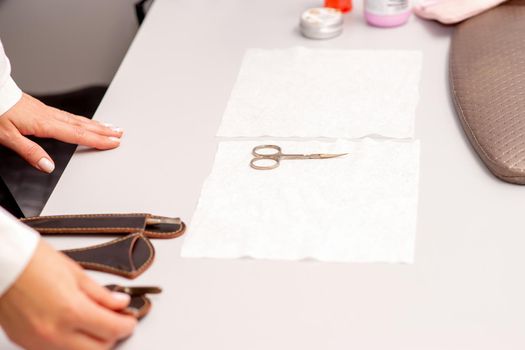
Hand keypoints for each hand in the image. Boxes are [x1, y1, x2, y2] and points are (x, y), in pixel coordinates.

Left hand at [0, 93, 122, 172]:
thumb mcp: (7, 136)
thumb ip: (29, 152)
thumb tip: (48, 166)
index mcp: (44, 124)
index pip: (77, 134)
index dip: (97, 140)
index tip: (113, 142)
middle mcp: (50, 116)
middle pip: (82, 125)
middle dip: (103, 131)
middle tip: (120, 134)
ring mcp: (47, 112)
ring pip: (78, 119)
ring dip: (96, 124)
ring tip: (111, 127)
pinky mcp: (43, 109)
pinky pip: (70, 116)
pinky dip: (83, 120)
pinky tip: (85, 122)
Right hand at [0, 240, 136, 349]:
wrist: (3, 263)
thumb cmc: (33, 262)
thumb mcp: (77, 274)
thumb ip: (101, 294)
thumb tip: (120, 304)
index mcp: (70, 310)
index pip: (112, 329)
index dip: (127, 325)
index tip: (129, 319)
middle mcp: (54, 332)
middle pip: (98, 349)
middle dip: (112, 336)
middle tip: (116, 321)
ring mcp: (38, 341)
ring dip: (91, 342)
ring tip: (94, 321)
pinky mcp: (26, 343)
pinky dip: (70, 343)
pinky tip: (73, 326)